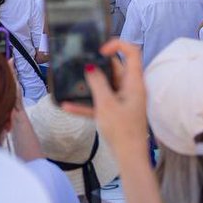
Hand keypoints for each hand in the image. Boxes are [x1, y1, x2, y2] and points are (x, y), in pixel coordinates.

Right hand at [62, 39, 148, 155]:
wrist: (129, 157)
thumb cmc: (122, 130)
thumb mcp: (106, 104)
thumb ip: (97, 83)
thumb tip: (90, 67)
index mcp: (134, 82)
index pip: (132, 52)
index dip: (117, 45)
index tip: (99, 51)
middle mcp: (130, 88)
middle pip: (115, 68)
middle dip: (97, 64)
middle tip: (80, 63)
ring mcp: (123, 100)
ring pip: (105, 85)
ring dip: (89, 84)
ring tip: (73, 79)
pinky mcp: (116, 112)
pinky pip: (99, 103)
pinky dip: (86, 103)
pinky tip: (67, 106)